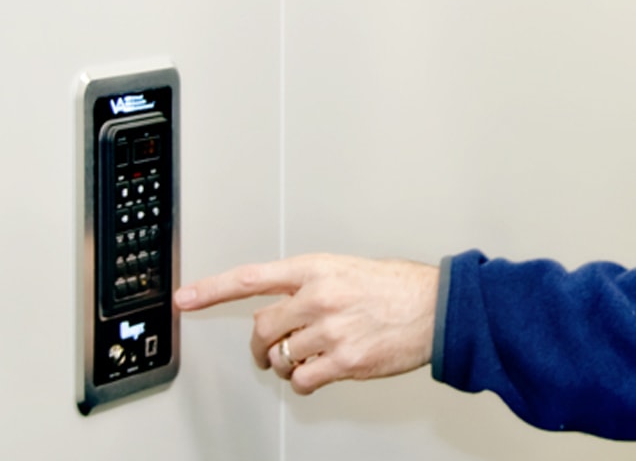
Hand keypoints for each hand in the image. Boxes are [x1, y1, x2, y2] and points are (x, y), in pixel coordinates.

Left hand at [174, 253, 439, 394]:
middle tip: (272, 348)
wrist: (439, 307)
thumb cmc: (400, 287)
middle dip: (263, 343)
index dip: (212, 289)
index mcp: (317, 268)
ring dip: (290, 362)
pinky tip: (324, 369)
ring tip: (314, 354)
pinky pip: (303, 380)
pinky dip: (306, 381)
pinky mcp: (344, 361)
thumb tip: (281, 311)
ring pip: (281, 358)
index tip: (183, 298)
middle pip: (262, 328)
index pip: (252, 277)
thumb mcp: (349, 269)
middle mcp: (319, 296)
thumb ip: (311, 285)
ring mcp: (330, 330)